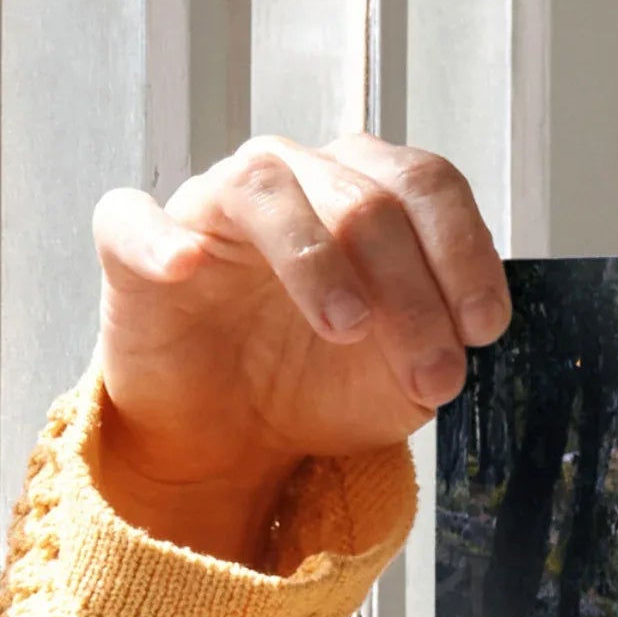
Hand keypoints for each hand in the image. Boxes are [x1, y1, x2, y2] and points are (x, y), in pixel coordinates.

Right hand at [89, 136, 508, 565]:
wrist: (234, 437)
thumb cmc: (319, 384)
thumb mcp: (403, 377)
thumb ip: (439, 344)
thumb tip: (465, 334)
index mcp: (367, 194)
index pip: (426, 185)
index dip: (464, 252)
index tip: (484, 329)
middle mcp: (295, 179)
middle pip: (364, 198)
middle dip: (411, 292)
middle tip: (431, 374)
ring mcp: (213, 204)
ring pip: (266, 189)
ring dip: (316, 260)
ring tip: (347, 328)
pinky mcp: (135, 246)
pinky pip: (133, 218)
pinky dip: (160, 238)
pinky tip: (186, 267)